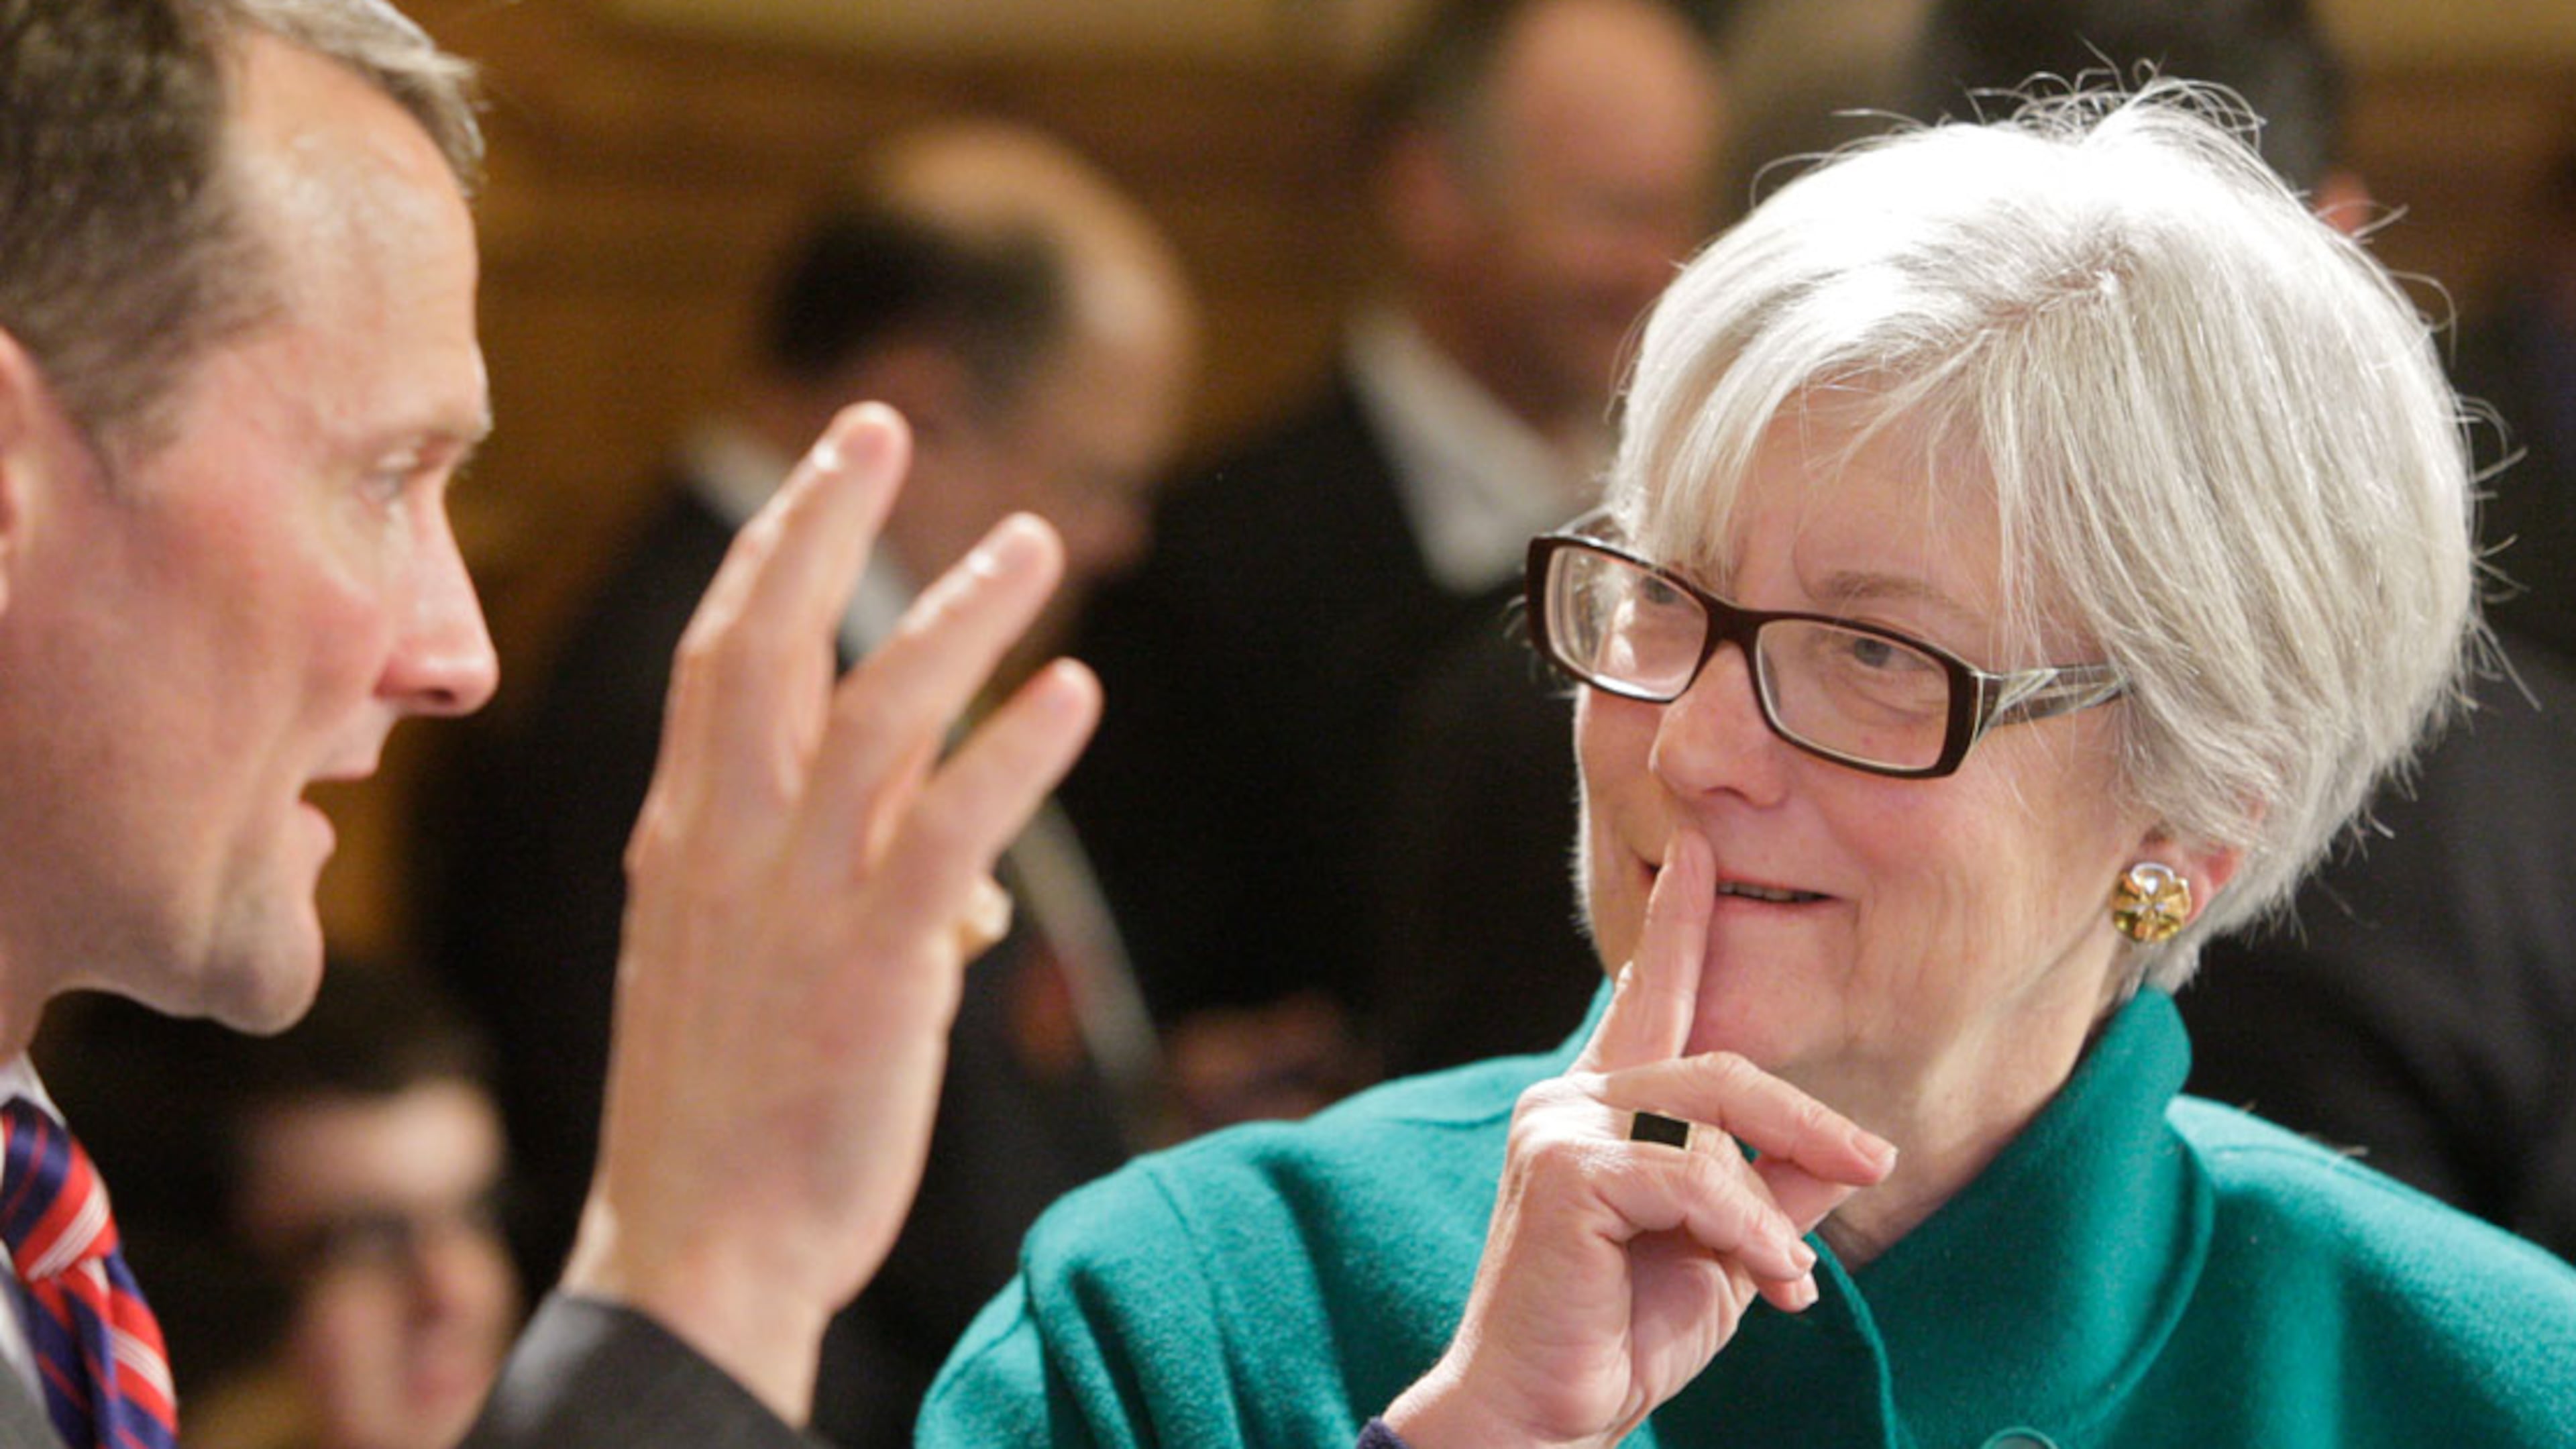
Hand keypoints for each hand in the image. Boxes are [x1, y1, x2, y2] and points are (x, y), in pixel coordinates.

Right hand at [557, 403, 1101, 1419]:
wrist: (697, 1250)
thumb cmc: (721, 1116)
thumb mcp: (739, 976)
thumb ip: (820, 894)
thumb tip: (959, 883)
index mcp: (678, 839)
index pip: (716, 656)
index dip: (771, 547)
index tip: (823, 466)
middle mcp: (726, 845)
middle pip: (772, 640)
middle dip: (828, 520)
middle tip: (888, 424)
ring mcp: (795, 900)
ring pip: (877, 711)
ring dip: (959, 614)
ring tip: (1034, 543)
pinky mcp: (874, 964)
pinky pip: (950, 828)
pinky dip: (1017, 752)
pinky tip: (1076, 694)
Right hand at [1383, 830, 1897, 1448]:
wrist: (1542, 1417)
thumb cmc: (1619, 1336)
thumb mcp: (1722, 1254)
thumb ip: (1772, 1192)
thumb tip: (1849, 1153)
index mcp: (1600, 1105)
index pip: (1650, 998)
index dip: (1677, 924)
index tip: (1698, 851)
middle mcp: (1570, 1097)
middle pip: (1719, 1068)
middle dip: (1806, 1119)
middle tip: (1873, 1163)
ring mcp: (1557, 1125)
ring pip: (1711, 1121)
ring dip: (1773, 1208)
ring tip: (1793, 1282)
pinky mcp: (1563, 1169)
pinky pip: (1692, 1178)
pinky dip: (1746, 1233)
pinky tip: (1771, 1287)